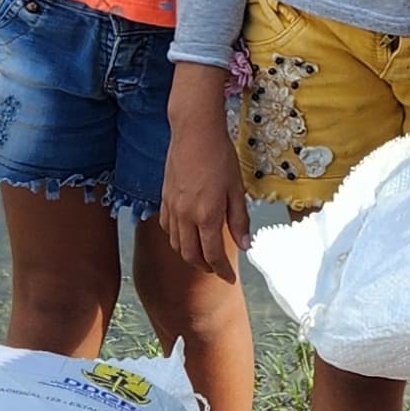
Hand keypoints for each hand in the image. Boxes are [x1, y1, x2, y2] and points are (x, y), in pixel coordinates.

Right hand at [157, 75, 250, 277]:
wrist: (194, 132)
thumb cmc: (219, 156)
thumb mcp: (236, 189)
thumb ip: (239, 220)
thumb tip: (244, 245)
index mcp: (207, 215)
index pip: (213, 255)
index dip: (221, 271)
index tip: (228, 278)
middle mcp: (186, 216)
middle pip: (191, 255)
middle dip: (205, 267)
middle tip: (216, 269)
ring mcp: (172, 207)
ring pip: (176, 244)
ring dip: (189, 255)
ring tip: (202, 255)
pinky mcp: (164, 198)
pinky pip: (167, 228)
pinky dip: (176, 239)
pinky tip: (186, 235)